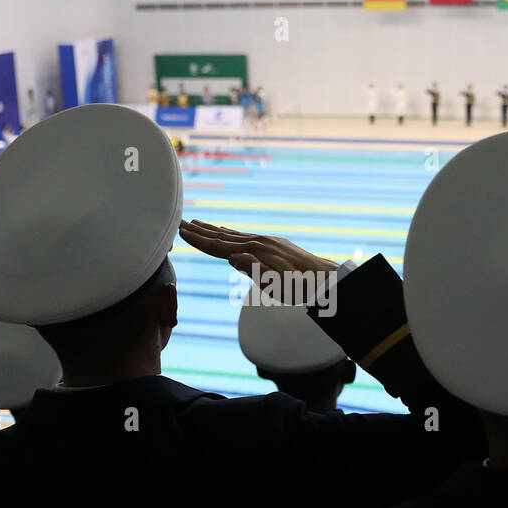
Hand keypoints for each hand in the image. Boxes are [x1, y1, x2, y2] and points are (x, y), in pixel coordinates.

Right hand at [179, 219, 337, 276]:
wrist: (326, 279)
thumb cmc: (300, 287)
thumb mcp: (275, 283)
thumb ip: (252, 269)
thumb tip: (232, 258)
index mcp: (255, 251)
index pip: (220, 246)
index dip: (199, 240)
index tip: (181, 231)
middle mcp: (259, 242)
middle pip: (223, 235)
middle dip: (201, 230)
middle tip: (181, 221)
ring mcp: (267, 242)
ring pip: (234, 234)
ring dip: (214, 229)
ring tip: (199, 224)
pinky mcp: (275, 245)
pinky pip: (245, 236)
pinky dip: (231, 233)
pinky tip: (228, 233)